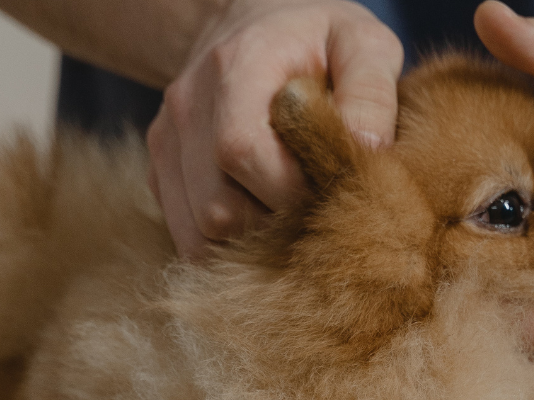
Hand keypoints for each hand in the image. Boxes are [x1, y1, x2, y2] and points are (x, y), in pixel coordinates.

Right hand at [147, 0, 402, 256]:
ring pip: (199, 234)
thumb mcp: (361, 43)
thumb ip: (371, 92)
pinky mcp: (162, 171)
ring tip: (293, 213)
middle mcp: (189, 106)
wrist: (252, 25)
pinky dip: (228, 246)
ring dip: (252, 241)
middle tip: (319, 209)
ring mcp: (168, 142)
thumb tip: (367, 151)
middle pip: (218, 208)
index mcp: (236, 68)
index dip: (293, 192)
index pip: (243, 152)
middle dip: (277, 226)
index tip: (334, 191)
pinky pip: (187, 237)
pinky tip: (265, 218)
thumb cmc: (318, 39)